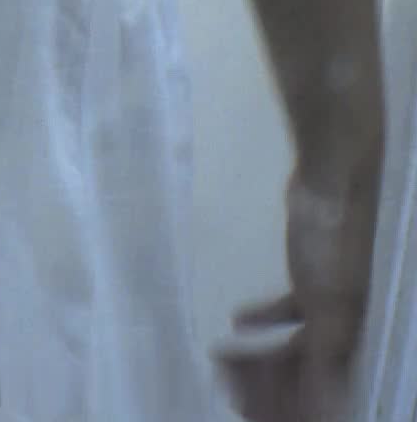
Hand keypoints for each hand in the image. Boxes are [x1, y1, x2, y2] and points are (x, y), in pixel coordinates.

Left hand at [219, 155, 381, 421]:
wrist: (332, 180)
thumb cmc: (334, 241)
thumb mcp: (329, 304)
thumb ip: (323, 352)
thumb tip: (323, 406)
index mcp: (357, 338)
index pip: (323, 392)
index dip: (285, 404)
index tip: (243, 405)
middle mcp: (350, 327)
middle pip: (306, 373)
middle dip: (267, 383)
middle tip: (226, 382)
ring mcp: (333, 303)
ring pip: (296, 345)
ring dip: (261, 355)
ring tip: (224, 357)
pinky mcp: (315, 279)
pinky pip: (291, 313)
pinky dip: (265, 321)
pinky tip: (237, 322)